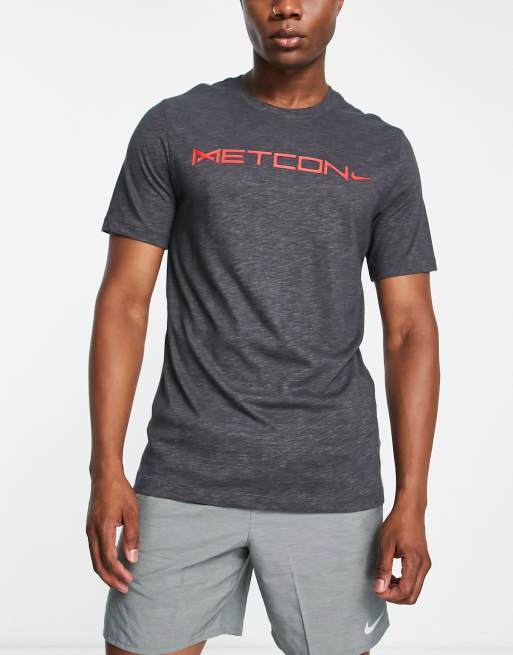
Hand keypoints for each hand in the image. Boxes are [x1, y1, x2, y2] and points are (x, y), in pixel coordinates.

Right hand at [86, 472, 138, 592]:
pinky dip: (102, 563)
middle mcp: (92, 532)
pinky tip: (112, 565)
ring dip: (106, 573)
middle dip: (111, 579)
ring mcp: (89, 530)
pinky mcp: (90, 528)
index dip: (119, 573)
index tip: (130, 580)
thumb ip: (132, 536)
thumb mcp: (132, 512)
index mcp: (102, 529)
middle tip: (125, 588)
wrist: (104, 476)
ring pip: (94, 559)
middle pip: (98, 565)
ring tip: (119, 581)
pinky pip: (93, 551)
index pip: (108, 559)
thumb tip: (132, 559)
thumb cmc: (120, 492)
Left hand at [374, 499, 431, 603]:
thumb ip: (383, 568)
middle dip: (395, 597)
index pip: (405, 591)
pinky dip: (404, 584)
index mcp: (415, 561)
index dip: (390, 596)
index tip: (377, 590)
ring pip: (415, 590)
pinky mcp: (424, 561)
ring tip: (384, 580)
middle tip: (380, 587)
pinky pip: (416, 581)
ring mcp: (425, 564)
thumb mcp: (385, 545)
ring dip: (399, 591)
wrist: (410, 509)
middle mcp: (424, 566)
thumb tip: (380, 589)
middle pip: (412, 596)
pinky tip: (392, 575)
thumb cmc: (398, 522)